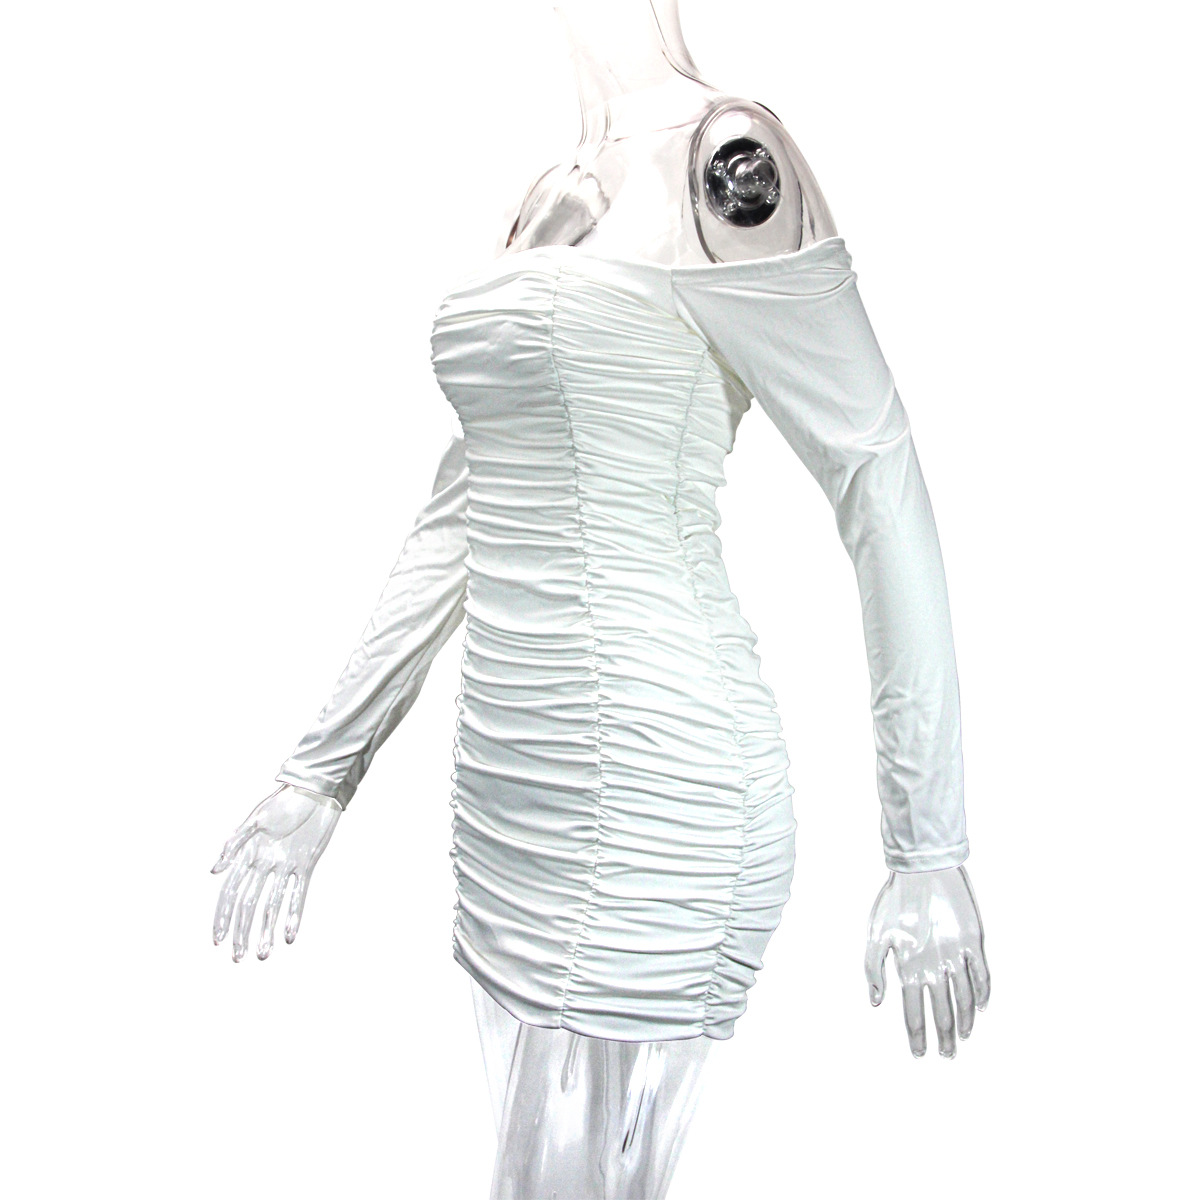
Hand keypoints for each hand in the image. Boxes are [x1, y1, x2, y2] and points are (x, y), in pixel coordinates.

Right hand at [211, 784, 340, 961]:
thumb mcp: (257, 819)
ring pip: (273, 905)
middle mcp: (264, 865)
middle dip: (243, 932)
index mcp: (248, 855)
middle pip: (251, 905)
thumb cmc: (283, 801)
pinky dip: (294, 914)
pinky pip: (298, 894)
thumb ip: (235, 843)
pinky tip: (290, 935)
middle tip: (239, 957)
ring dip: (267, 930)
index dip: (224, 916)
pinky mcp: (306, 865)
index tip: (218, 940)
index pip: (232, 893)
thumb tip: (215, 871)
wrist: (316, 790)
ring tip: (264, 955)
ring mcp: (285, 867)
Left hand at [864, 865, 990, 1058]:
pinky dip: (983, 994)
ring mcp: (957, 955)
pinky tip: (982, 1008)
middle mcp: (935, 966)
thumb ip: (873, 970)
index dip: (917, 1037)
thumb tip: (876, 1001)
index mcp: (909, 967)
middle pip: (941, 1013)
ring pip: (965, 999)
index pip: (914, 1014)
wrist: (923, 869)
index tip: (921, 1054)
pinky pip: (982, 976)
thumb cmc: (894, 901)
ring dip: (965, 1022)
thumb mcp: (875, 935)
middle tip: (947, 1055)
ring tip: (964, 1038)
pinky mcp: (975, 941)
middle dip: (944, 1038)